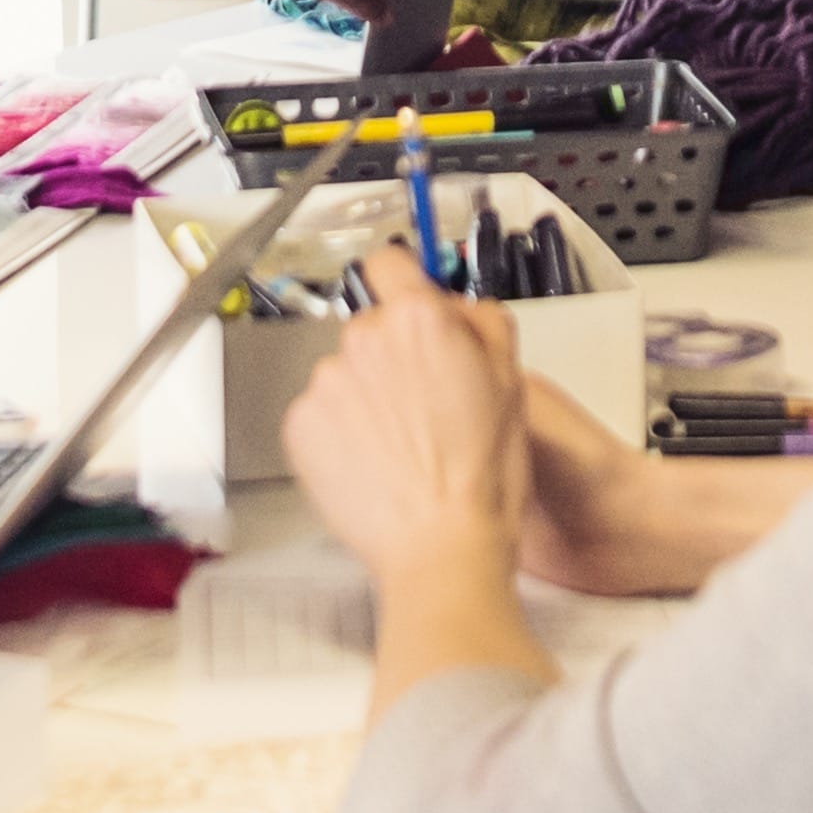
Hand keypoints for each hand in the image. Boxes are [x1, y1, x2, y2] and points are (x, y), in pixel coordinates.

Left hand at [281, 257, 536, 582]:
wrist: (441, 549)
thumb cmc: (481, 481)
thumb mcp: (511, 384)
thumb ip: (483, 325)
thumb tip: (461, 308)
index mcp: (419, 321)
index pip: (389, 262)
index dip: (402, 282)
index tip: (404, 299)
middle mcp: (363, 342)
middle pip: (371, 327)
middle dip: (393, 355)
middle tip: (424, 403)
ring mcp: (326, 384)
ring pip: (346, 373)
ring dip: (366, 397)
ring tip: (401, 445)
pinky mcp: (300, 427)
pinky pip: (320, 414)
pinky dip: (341, 432)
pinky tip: (374, 462)